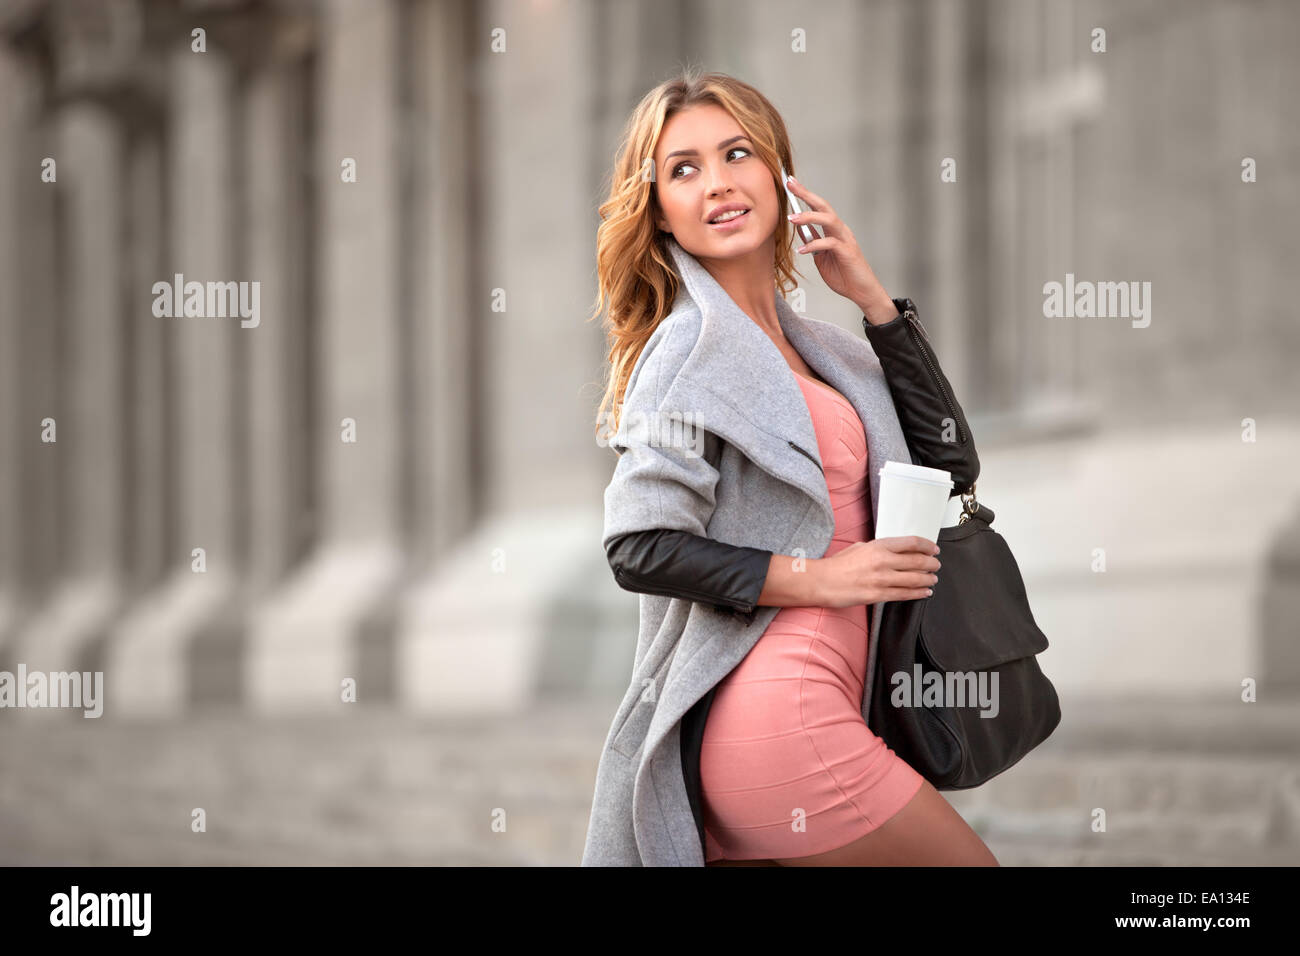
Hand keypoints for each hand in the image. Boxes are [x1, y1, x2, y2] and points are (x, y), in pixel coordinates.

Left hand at [785, 175, 895, 320]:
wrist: (861, 291)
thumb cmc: (843, 274)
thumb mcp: (821, 257)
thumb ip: (813, 242)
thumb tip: (800, 229)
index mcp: (834, 230)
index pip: (819, 207)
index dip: (805, 194)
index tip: (790, 183)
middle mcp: (841, 231)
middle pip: (824, 206)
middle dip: (806, 194)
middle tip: (790, 185)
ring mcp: (845, 240)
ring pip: (828, 220)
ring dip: (809, 217)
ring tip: (792, 218)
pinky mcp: (847, 252)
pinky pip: (829, 244)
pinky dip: (814, 245)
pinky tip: (801, 250)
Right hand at [815, 536, 940, 607]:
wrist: (822, 582)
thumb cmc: (837, 565)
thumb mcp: (859, 547)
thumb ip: (878, 548)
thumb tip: (893, 551)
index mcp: (878, 546)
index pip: (911, 543)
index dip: (927, 546)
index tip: (933, 549)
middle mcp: (883, 561)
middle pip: (917, 561)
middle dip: (931, 564)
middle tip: (936, 566)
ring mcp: (881, 579)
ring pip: (914, 579)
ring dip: (928, 579)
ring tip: (933, 580)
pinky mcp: (878, 595)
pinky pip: (904, 594)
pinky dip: (918, 593)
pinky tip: (925, 592)